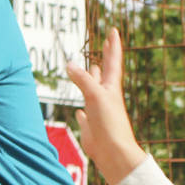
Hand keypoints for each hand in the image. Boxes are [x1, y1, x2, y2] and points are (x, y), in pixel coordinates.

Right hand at [64, 29, 147, 184]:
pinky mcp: (92, 126)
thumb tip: (70, 64)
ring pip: (94, 91)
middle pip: (104, 74)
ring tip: (91, 69)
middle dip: (104, 59)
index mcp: (111, 88)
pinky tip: (79, 111)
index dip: (113, 46)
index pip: (112, 61)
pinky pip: (85, 115)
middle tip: (104, 45)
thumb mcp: (95, 96)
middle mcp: (106, 97)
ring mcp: (99, 111)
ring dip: (92, 80)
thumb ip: (83, 79)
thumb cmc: (110, 124)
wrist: (114, 153)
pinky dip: (82, 111)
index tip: (113, 30)